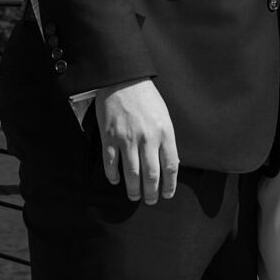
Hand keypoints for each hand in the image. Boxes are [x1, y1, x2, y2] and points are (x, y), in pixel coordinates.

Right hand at [94, 77, 178, 202]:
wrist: (123, 79)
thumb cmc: (146, 98)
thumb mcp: (164, 117)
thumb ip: (166, 140)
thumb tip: (170, 164)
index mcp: (164, 133)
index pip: (170, 167)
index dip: (169, 185)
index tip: (167, 194)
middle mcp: (147, 138)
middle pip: (151, 175)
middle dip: (151, 193)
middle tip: (149, 200)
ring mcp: (127, 138)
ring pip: (132, 174)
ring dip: (133, 189)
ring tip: (134, 196)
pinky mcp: (109, 137)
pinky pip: (111, 163)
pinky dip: (113, 176)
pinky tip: (115, 180)